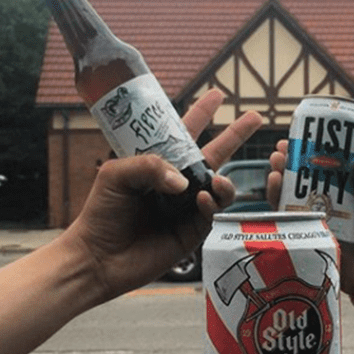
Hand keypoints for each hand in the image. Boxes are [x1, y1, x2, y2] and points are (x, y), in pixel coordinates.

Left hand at [64, 89, 261, 300]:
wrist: (98, 257)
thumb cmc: (101, 213)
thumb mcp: (116, 175)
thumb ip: (150, 165)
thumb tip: (185, 182)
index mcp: (157, 165)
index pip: (183, 134)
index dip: (200, 114)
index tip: (218, 95)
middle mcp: (176, 184)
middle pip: (213, 155)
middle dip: (235, 135)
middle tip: (255, 116)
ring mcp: (186, 208)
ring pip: (218, 187)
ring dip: (224, 180)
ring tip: (216, 181)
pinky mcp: (192, 232)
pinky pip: (212, 213)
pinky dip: (211, 203)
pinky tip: (202, 199)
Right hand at [268, 142, 353, 297]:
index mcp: (343, 195)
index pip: (320, 170)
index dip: (306, 154)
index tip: (295, 138)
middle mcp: (325, 208)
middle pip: (298, 184)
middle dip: (285, 166)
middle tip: (279, 152)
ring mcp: (317, 226)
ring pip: (289, 203)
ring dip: (278, 186)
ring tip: (275, 169)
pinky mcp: (312, 245)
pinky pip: (290, 229)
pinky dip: (281, 212)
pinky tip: (278, 197)